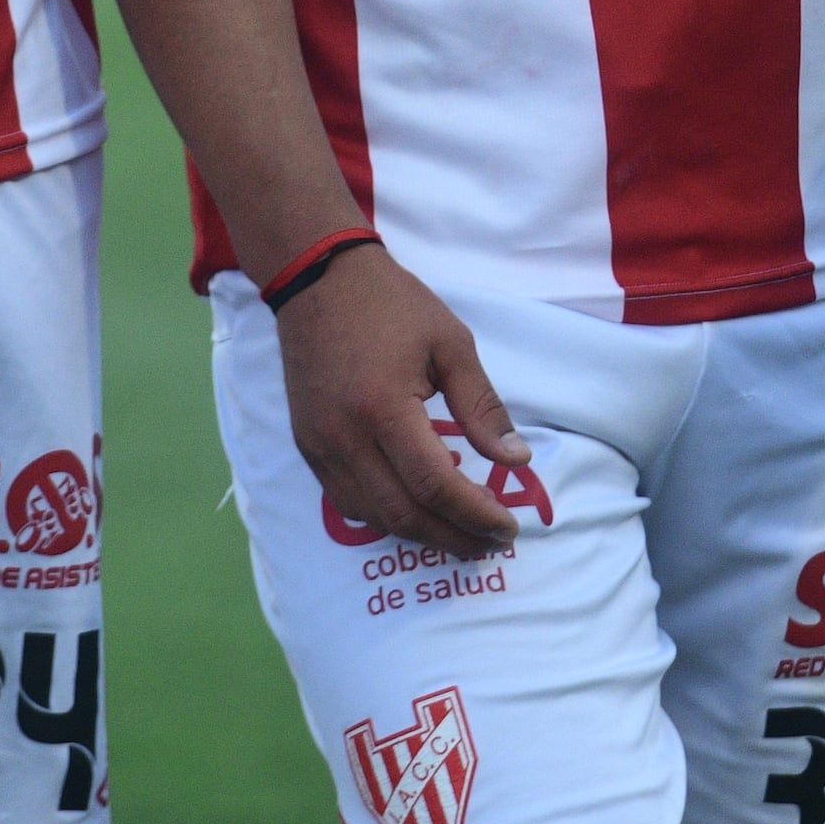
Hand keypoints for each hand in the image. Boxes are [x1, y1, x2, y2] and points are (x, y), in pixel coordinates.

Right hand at [274, 242, 531, 555]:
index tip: (508, 528)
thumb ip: (482, 407)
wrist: (317, 279)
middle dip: (453, 537)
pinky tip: (417, 510)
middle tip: (491, 544)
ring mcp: (320, 447)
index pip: (436, 485)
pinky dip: (385, 516)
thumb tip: (516, 460)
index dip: (475, 515)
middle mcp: (345, 438)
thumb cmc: (391, 304)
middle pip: (404, 514)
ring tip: (461, 533)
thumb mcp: (451, 343)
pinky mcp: (307, 447)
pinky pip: (347, 501)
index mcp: (385, 408)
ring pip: (373, 517)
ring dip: (420, 534)